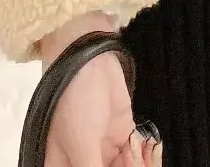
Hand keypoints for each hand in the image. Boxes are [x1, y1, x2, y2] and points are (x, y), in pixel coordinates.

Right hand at [39, 12, 161, 166]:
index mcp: (59, 166)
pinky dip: (145, 160)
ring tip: (140, 154)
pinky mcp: (121, 134)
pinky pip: (135, 158)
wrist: (89, 53)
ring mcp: (101, 148)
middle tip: (133, 162)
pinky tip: (150, 152)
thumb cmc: (74, 96)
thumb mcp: (81, 141)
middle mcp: (79, 160)